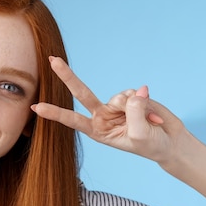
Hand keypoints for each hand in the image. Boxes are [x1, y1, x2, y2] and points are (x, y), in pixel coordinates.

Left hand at [31, 56, 184, 163]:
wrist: (169, 142)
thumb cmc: (151, 145)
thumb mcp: (140, 135)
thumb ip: (134, 113)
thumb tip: (133, 92)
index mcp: (97, 130)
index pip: (73, 120)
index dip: (55, 113)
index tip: (36, 107)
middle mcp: (102, 115)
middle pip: (82, 93)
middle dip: (67, 76)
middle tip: (52, 60)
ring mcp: (116, 105)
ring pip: (120, 97)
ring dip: (137, 108)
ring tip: (149, 122)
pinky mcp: (131, 96)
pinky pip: (135, 93)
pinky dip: (147, 103)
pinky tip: (153, 114)